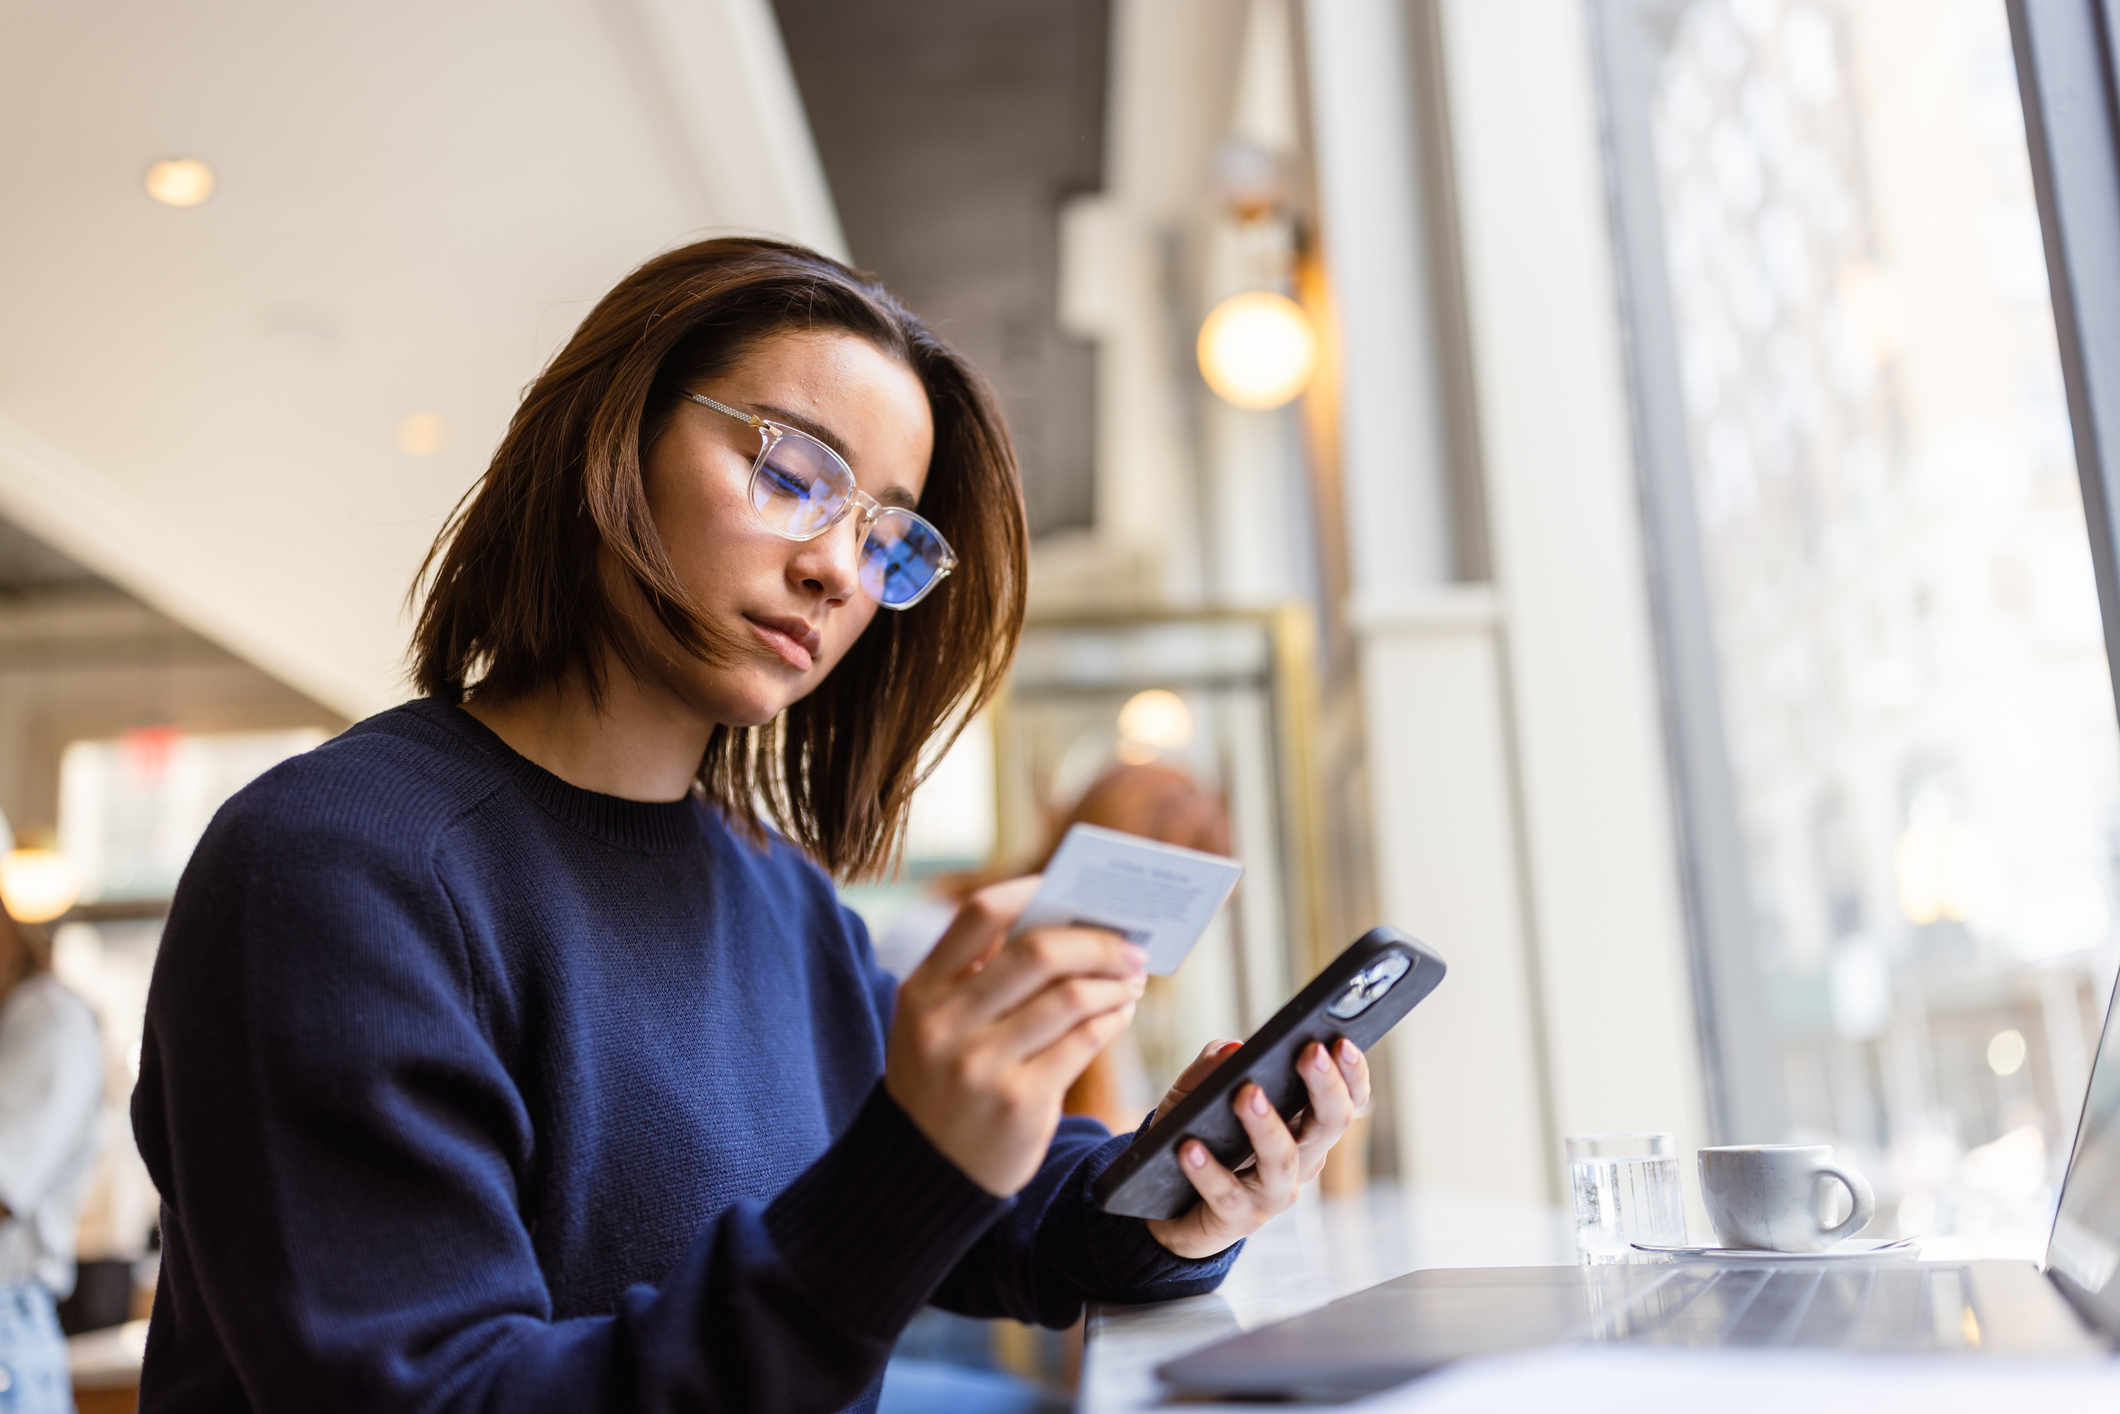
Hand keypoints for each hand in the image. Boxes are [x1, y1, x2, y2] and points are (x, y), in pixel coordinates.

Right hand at [885, 877, 1147, 1195]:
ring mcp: (982, 1066)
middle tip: (1129, 945)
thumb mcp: (934, 1024)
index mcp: (922, 991)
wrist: (923, 1174)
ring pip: (1071, 997)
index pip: (980, 914)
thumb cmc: (942, 1082)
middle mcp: (946, 1024)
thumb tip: (1067, 923)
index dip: (1031, 891)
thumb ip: (979, 976)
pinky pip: (1084, 1043)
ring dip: (1114, 981)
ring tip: (1130, 979)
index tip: (1069, 890)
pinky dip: (1112, 1018)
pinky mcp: (1020, 1104)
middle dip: (1096, 942)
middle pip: (1038, 952)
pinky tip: (1120, 1011)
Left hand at [1143, 1036, 1370, 1258]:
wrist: (1168, 1204)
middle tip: (1310, 1052)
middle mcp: (1301, 1158)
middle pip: (1331, 1124)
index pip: (1347, 1097)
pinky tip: (1189, 1147)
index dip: (1352, 1071)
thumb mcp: (1197, 1091)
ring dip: (1267, 1125)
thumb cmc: (1196, 1137)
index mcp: (1305, 1124)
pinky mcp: (1239, 1218)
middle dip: (1325, 1086)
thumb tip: (1233, 1049)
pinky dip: (1208, 1170)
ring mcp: (1273, 1192)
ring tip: (1246, 1093)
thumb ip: (1214, 1064)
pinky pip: (1227, 1193)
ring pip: (1283, 1160)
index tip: (1340, 1041)